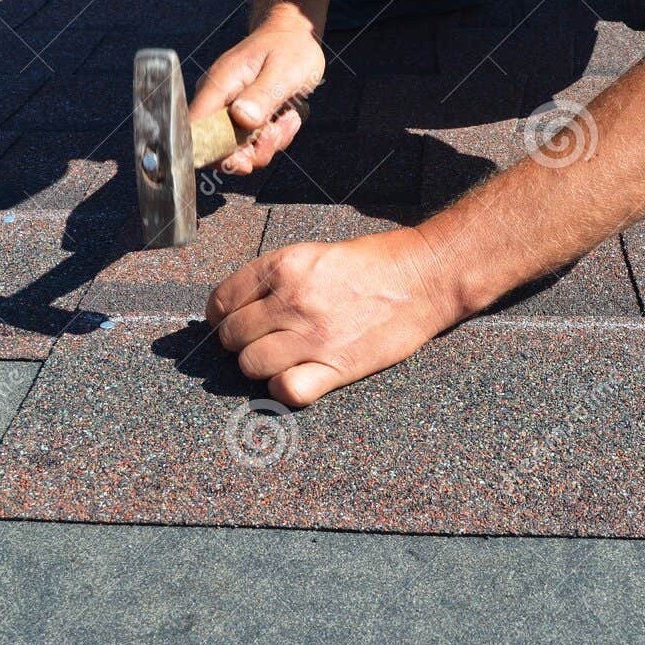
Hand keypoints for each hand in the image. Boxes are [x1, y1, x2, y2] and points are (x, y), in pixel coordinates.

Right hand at [188, 8, 322, 174]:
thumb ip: (262, 95)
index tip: (246, 159)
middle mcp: (217, 101)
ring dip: (269, 143)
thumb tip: (242, 118)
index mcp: (219, 86)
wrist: (294, 34)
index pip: (196, 131)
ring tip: (290, 117)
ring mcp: (229, 110)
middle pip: (219, 148)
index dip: (216, 154)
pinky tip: (288, 117)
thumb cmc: (289, 47)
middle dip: (253, 152)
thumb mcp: (283, 71)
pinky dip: (273, 137)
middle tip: (278, 131)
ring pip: (240, 149)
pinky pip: (253, 141)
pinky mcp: (242, 116)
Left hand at [206, 227, 463, 406]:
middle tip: (257, 341)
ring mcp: (313, 336)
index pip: (222, 300)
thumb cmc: (376, 262)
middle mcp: (292, 301)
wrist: (424, 277)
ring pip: (251, 365)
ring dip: (258, 366)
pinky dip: (283, 389)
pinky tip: (295, 378)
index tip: (226, 323)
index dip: (219, 316)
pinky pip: (286, 390)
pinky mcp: (337, 365)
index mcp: (284, 266)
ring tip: (277, 359)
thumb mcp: (315, 253)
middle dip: (239, 342)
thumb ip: (276, 278)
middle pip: (232, 336)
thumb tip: (240, 306)